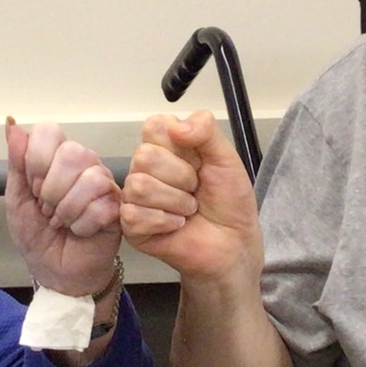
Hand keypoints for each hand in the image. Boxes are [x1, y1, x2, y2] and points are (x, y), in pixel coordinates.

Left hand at [5, 119, 122, 296]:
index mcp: (57, 158)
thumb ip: (16, 162)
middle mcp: (85, 165)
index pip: (49, 132)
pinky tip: (79, 231)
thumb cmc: (38, 237)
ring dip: (67, 210)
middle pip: (73, 153)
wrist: (55, 273)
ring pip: (91, 180)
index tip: (33, 187)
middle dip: (52, 189)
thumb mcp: (16, 199)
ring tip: (63, 222)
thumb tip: (12, 123)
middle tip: (48, 210)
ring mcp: (104, 185)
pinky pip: (102, 206)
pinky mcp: (118, 208)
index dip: (37, 161)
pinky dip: (82, 225)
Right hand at [120, 111, 260, 284]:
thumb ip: (206, 130)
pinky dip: (165, 221)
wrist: (233, 242)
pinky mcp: (132, 226)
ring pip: (139, 185)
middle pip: (144, 156)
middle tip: (195, 190)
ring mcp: (136, 197)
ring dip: (175, 201)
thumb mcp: (226, 158)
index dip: (178, 145)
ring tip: (188, 209)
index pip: (153, 126)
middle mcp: (146, 169)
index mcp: (166, 147)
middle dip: (181, 177)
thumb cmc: (228, 202)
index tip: (197, 161)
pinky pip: (134, 214)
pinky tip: (177, 225)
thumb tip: (176, 124)